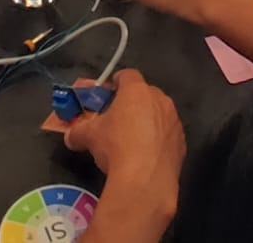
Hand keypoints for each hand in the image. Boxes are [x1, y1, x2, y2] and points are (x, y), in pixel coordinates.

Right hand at [63, 69, 183, 189]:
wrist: (145, 178)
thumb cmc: (116, 146)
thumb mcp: (89, 136)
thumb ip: (78, 132)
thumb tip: (70, 136)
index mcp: (136, 91)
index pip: (128, 75)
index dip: (117, 82)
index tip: (109, 91)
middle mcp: (159, 100)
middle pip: (145, 93)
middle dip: (133, 103)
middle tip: (118, 118)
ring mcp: (173, 120)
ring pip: (159, 114)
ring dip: (148, 121)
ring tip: (133, 139)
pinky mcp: (182, 141)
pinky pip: (168, 134)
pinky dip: (159, 140)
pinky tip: (147, 155)